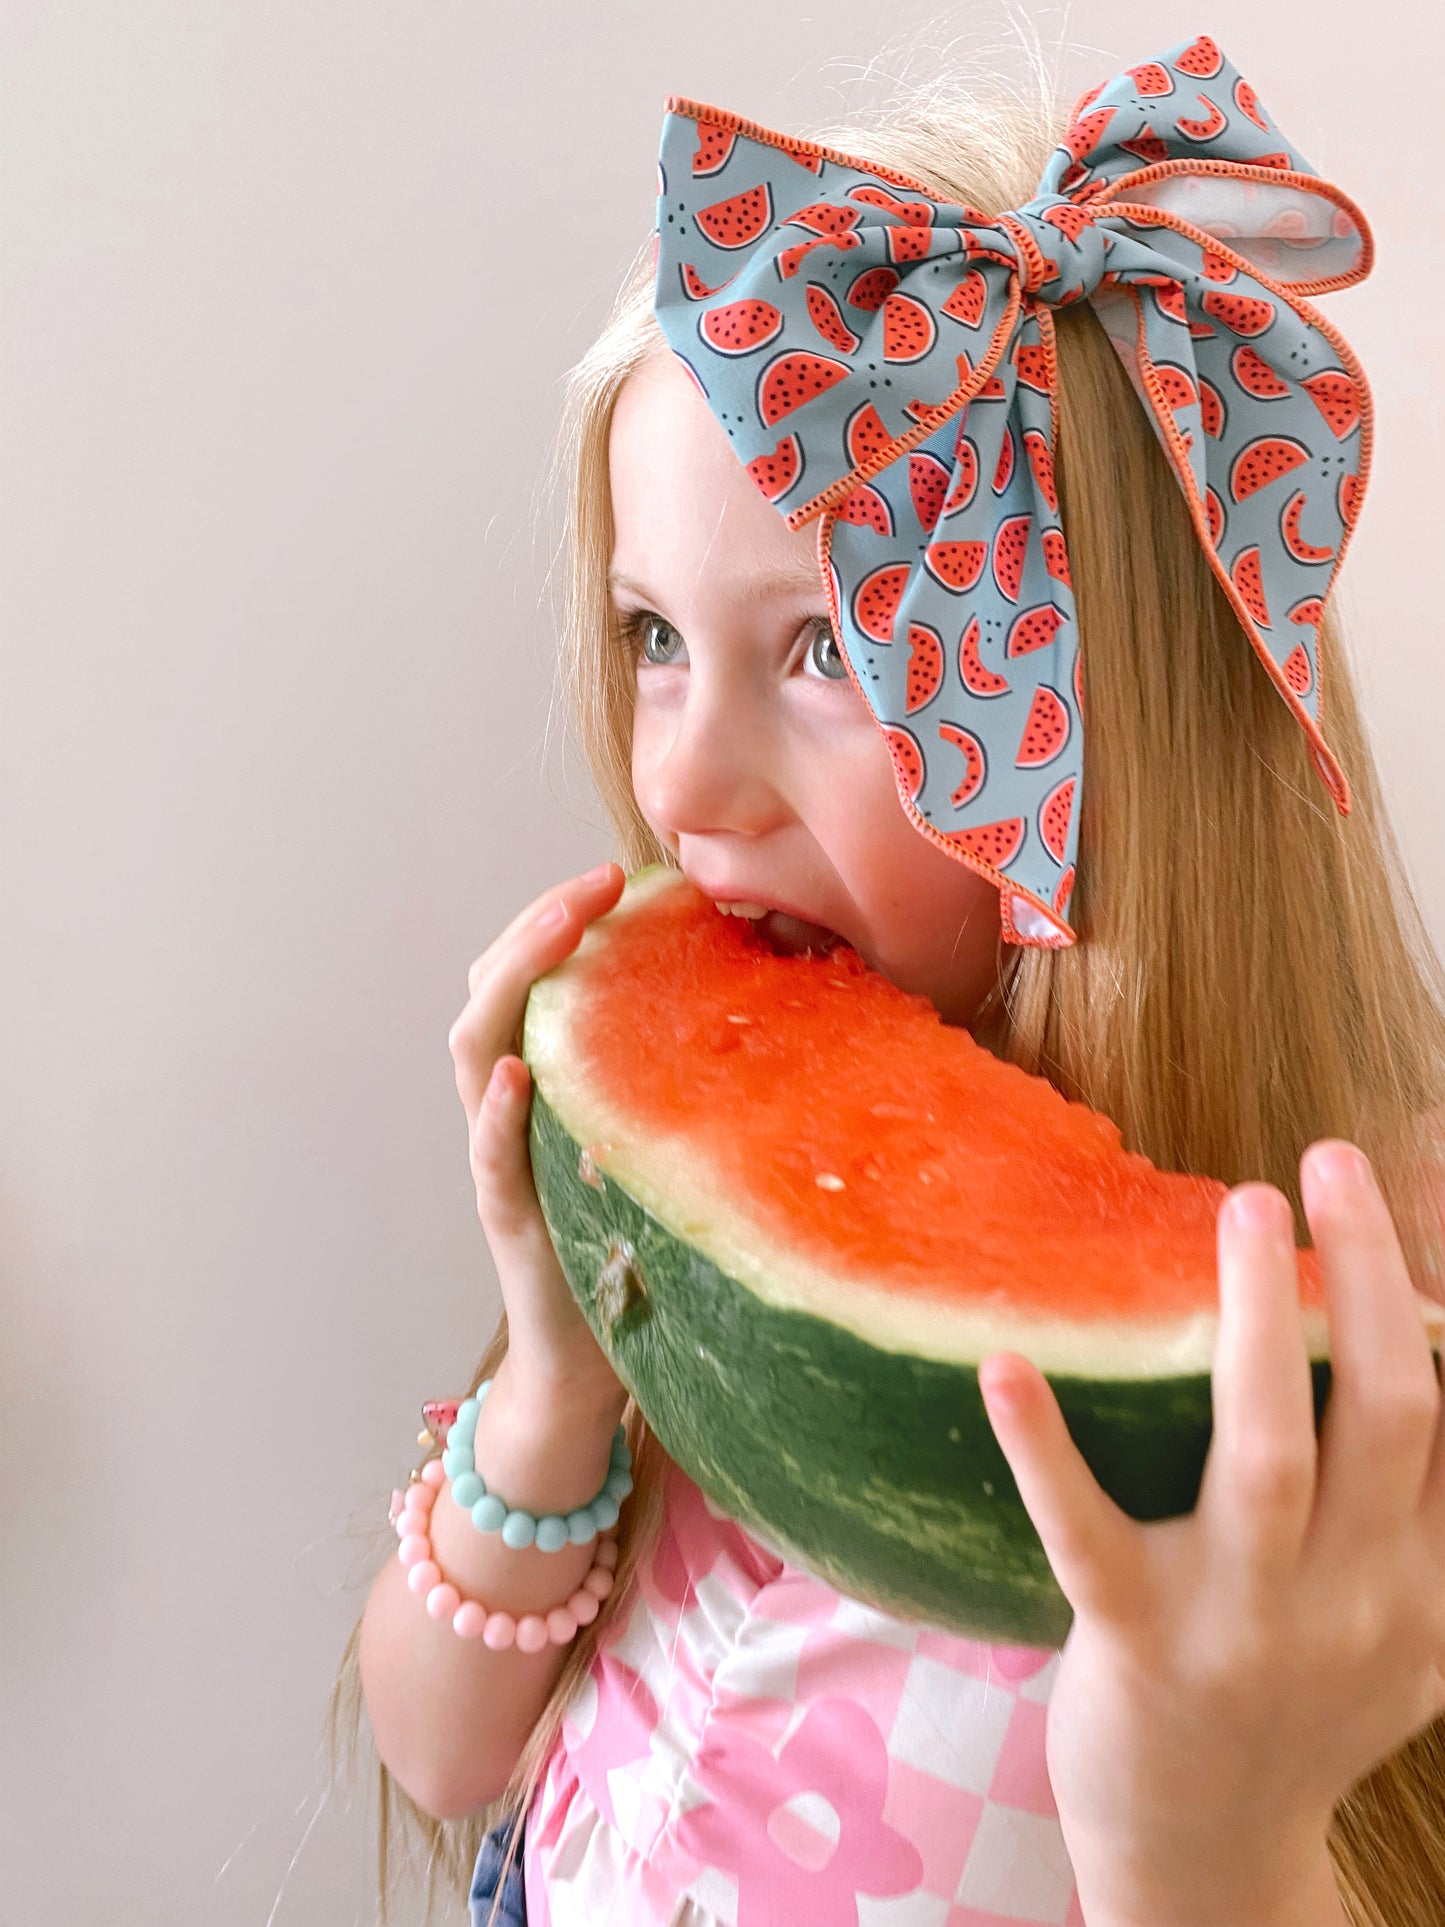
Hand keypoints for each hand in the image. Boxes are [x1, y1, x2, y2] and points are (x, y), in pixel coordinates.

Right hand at [447, 861, 629, 1407]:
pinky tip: (520, 1072)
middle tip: (598, 879)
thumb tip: (765, 1004)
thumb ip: (674, 1084)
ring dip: (514, 981)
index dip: (558, 919)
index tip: (616, 874)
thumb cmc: (637, 1251)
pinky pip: (492, 1156)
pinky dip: (498, 1111)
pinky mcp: (510, 1220)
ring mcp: (501, 1163)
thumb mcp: (657, 1147)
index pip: (527, 982)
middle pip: (490, 996)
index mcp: (544, 1090)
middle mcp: (507, 1114)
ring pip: (476, 1053)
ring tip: (562, 928)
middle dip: (537, 927)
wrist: (590, 1369)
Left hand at [978, 1140, 1444, 1925]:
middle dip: (1369, 1274)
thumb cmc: (1295, 1712)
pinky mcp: (1135, 1642)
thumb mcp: (1399, 1629)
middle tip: (1328, 1162)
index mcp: (1423, 1584)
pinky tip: (1006, 1365)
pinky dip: (1044, 1446)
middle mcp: (1354, 1600)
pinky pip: (1086, 1531)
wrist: (1209, 1862)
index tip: (1413, 1188)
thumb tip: (1424, 1352)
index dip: (1435, 1300)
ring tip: (1244, 1209)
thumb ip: (1419, 1514)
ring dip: (1260, 1321)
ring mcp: (1243, 1623)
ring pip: (1267, 1450)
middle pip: (1389, 1409)